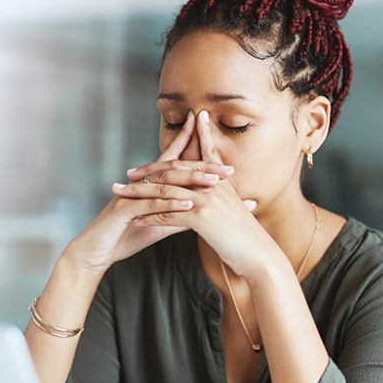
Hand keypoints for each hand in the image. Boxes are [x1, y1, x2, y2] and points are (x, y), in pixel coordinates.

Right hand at [64, 112, 234, 272]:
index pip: (173, 160)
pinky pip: (150, 204)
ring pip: (164, 183)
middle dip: (201, 166)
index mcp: (149, 184)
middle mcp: (140, 184)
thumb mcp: (160, 224)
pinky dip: (170, 204)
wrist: (97, 252)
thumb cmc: (127, 236)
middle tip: (227, 169)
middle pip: (174, 168)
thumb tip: (205, 210)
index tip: (213, 136)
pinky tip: (189, 204)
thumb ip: (181, 215)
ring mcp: (131, 194)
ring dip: (190, 181)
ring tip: (214, 181)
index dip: (190, 144)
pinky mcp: (123, 210)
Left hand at [113, 110, 281, 280]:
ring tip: (121, 194)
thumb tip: (218, 192)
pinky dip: (149, 217)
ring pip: (166, 192)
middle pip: (175, 171)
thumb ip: (226, 198)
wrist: (260, 256)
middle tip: (129, 173)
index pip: (204, 153)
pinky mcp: (201, 218)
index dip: (191, 137)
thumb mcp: (237, 211)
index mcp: (222, 182)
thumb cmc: (249, 238)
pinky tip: (135, 220)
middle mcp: (214, 185)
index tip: (179, 126)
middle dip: (149, 170)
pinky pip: (168, 214)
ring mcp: (208, 200)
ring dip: (139, 193)